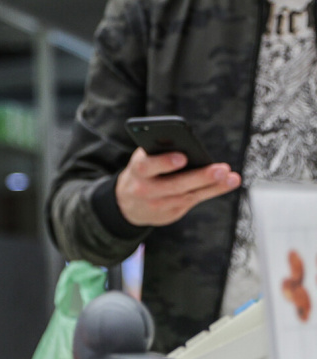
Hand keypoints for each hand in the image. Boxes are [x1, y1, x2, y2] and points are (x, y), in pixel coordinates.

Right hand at [115, 148, 240, 226]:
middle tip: (220, 170)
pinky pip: (194, 201)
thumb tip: (188, 145)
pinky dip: (213, 191)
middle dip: (199, 177)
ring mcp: (158, 205)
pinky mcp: (170, 214)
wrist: (129, 204)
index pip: (147, 167)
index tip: (183, 158)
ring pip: (188, 195)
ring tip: (230, 177)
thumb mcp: (144, 160)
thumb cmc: (144, 173)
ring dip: (212, 186)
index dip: (164, 163)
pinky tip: (229, 183)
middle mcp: (145, 190)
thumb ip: (160, 153)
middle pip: (174, 185)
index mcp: (137, 171)